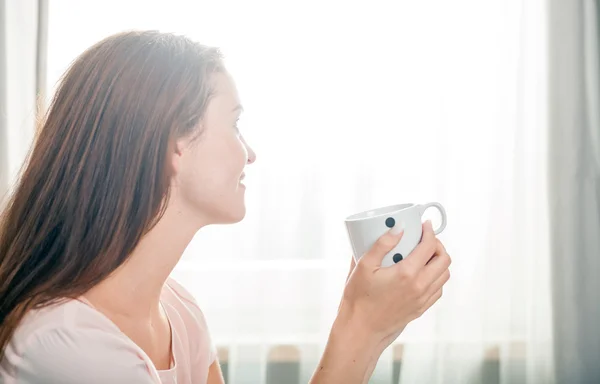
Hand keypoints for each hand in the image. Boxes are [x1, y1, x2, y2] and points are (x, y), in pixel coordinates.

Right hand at [337, 220, 450, 347]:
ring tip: (425, 254)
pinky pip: (438, 289)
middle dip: (438, 245)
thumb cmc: (358, 298)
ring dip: (438, 261)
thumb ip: (382, 244)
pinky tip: (422, 273)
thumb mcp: (364, 266)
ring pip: (444, 275)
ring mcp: (422, 299)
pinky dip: (436, 277)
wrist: (360, 329)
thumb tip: (398, 228)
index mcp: (407, 273)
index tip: (425, 225)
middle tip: (425, 239)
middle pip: (444, 259)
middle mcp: (420, 286)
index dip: (430, 232)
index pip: (429, 246)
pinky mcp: (421, 309)